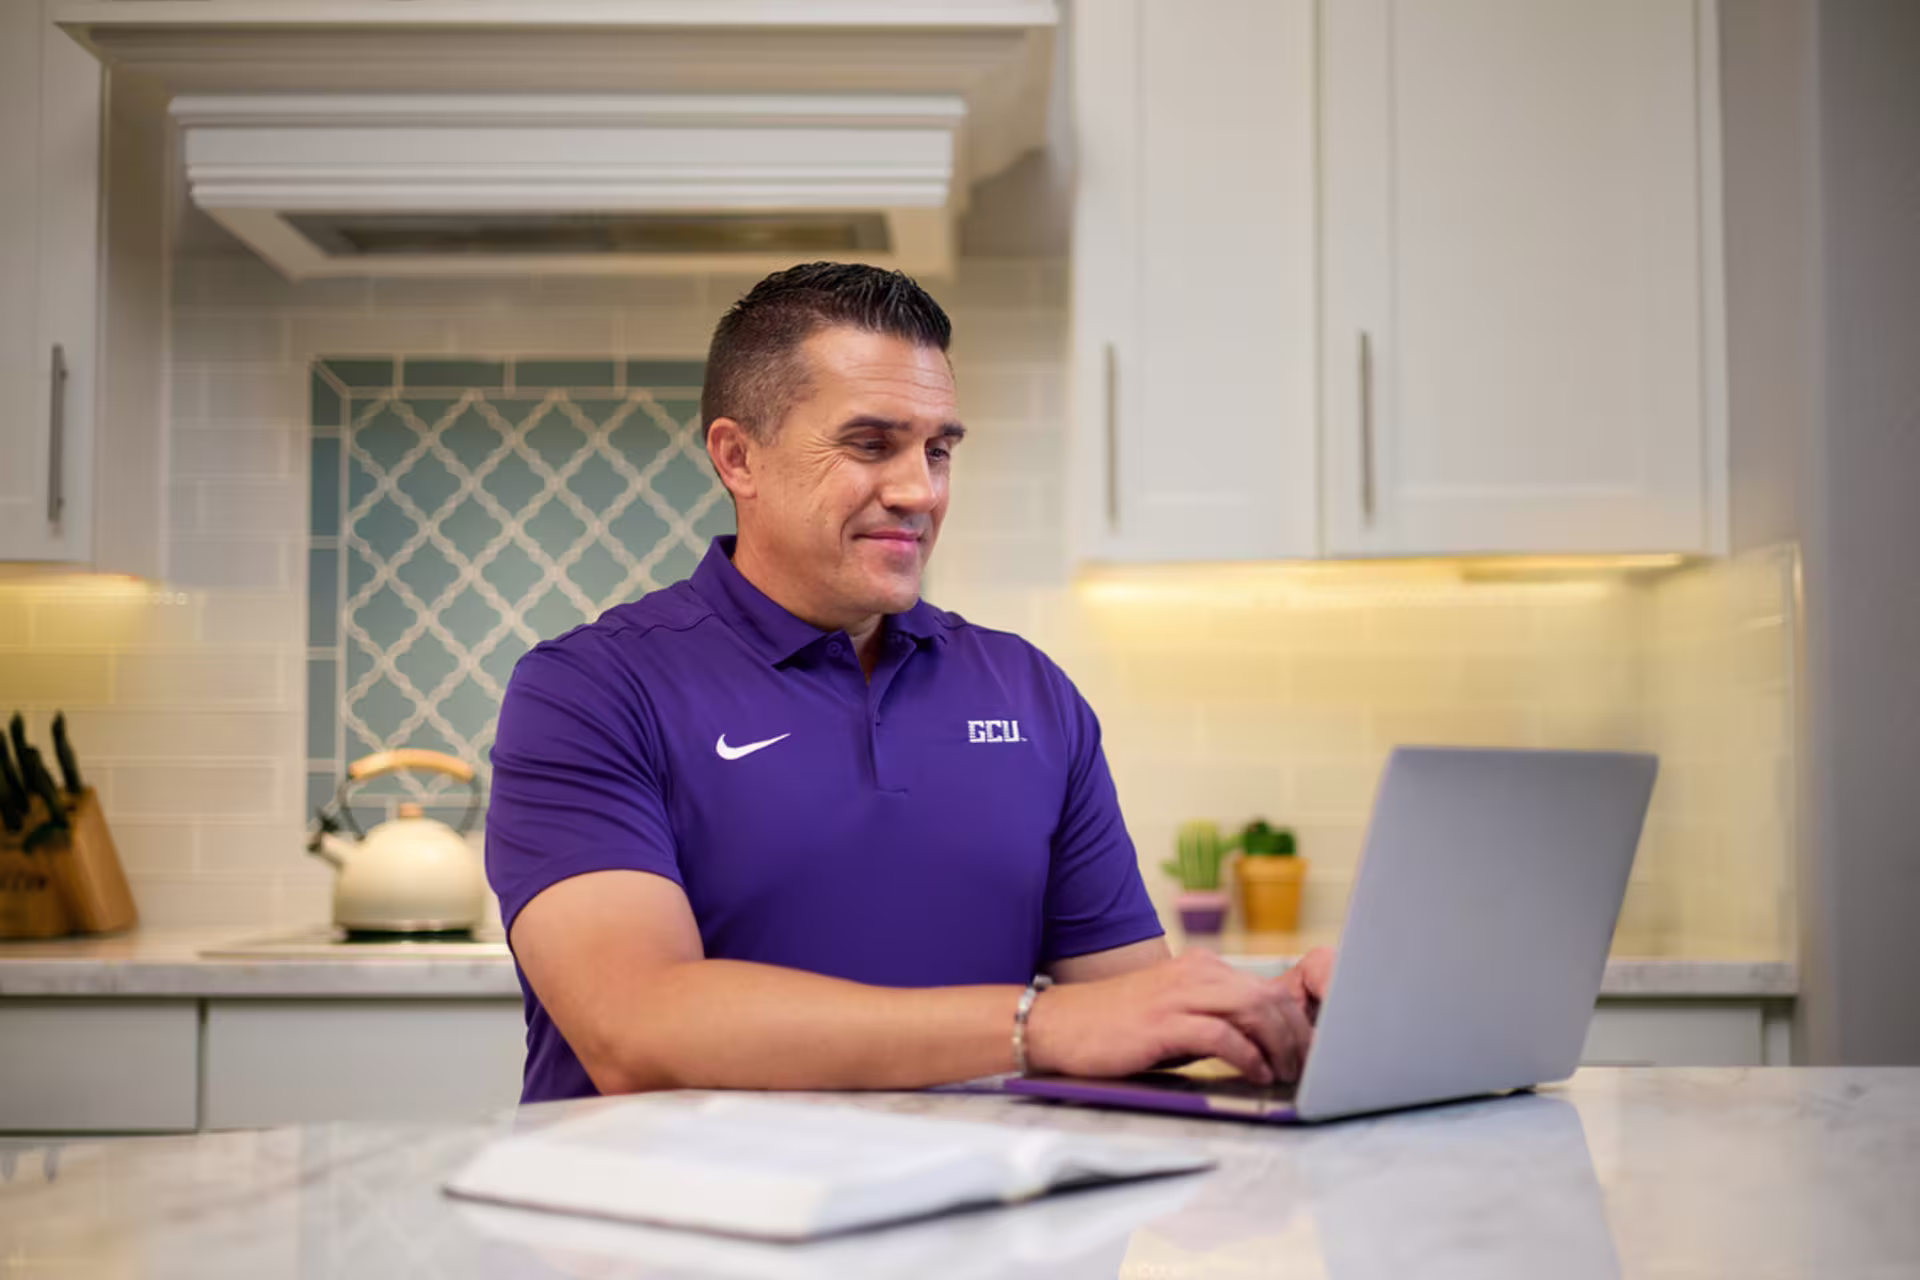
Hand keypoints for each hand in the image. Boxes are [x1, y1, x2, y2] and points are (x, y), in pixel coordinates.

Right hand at [1024, 946, 1335, 1085]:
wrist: (1059, 1024)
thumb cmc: (1116, 1026)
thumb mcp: (1172, 1012)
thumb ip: (1212, 1017)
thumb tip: (1261, 1044)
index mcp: (1200, 968)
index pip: (1266, 990)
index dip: (1295, 1023)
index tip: (1307, 1053)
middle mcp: (1195, 973)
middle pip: (1269, 999)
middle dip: (1296, 1038)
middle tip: (1306, 1070)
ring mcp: (1179, 995)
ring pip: (1253, 1011)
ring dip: (1279, 1047)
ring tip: (1285, 1073)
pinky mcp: (1164, 1022)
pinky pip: (1223, 1036)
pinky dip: (1248, 1057)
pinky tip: (1255, 1074)